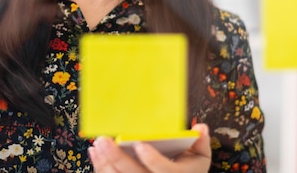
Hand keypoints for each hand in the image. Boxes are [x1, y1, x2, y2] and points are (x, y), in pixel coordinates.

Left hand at [88, 124, 211, 172]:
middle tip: (104, 140)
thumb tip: (201, 128)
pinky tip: (95, 153)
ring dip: (105, 163)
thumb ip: (200, 142)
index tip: (140, 144)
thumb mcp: (199, 159)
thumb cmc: (187, 171)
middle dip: (117, 159)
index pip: (164, 171)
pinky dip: (100, 168)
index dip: (152, 159)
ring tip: (98, 145)